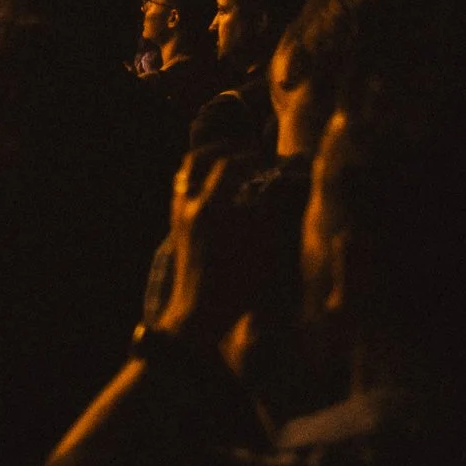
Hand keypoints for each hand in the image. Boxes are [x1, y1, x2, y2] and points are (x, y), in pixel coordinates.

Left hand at [155, 148, 262, 348]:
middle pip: (198, 160)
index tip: (270, 159)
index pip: (230, 164)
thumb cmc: (238, 283)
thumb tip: (287, 179)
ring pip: (186, 174)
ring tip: (231, 166)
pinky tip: (218, 191)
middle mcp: (190, 205)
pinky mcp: (178, 227)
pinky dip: (200, 180)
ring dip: (208, 163)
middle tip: (246, 154)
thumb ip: (274, 206)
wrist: (199, 314)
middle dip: (224, 151)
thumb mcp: (265, 244)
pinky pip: (183, 190)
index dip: (252, 157)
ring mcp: (180, 215)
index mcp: (211, 206)